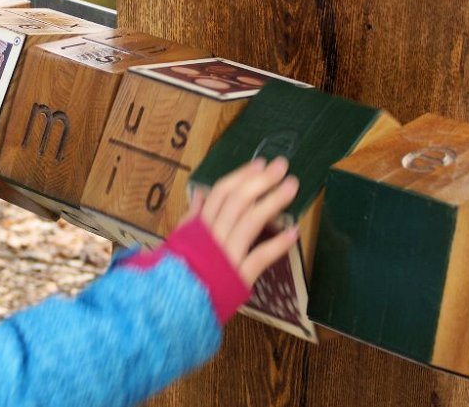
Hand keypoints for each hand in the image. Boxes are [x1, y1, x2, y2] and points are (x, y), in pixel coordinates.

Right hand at [190, 157, 299, 287]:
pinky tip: (293, 231)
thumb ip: (192, 217)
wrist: (174, 305)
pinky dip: (277, 244)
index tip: (260, 164)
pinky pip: (259, 257)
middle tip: (282, 166)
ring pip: (250, 222)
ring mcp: (226, 255)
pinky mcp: (238, 276)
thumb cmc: (180, 271)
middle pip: (238, 201)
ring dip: (273, 201)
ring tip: (291, 187)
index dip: (241, 176)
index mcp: (199, 225)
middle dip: (261, 181)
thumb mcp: (180, 240)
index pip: (221, 193)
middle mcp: (213, 235)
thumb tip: (200, 193)